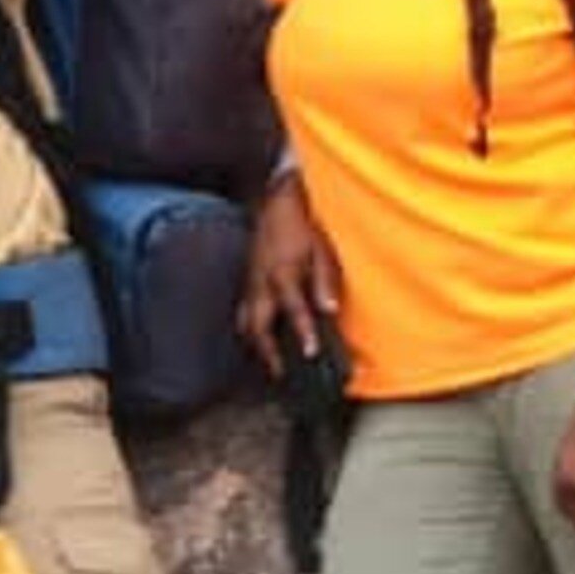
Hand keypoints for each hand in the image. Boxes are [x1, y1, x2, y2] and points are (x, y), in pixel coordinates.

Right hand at [237, 182, 339, 368]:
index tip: (311, 353)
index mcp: (283, 273)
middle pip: (259, 327)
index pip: (293, 309)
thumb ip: (325, 281)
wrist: (274, 200)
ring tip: (271, 364)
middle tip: (282, 373)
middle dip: (269, 354)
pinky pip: (244, 312)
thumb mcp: (321, 248)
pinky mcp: (246, 280)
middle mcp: (262, 282)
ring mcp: (250, 282)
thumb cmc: (301, 224)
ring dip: (258, 346)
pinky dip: (251, 330)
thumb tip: (330, 309)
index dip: (304, 332)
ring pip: (246, 323)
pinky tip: (262, 339)